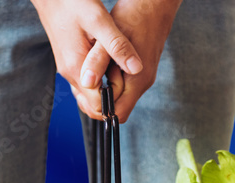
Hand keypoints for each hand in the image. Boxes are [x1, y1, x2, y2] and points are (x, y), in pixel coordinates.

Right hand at [30, 0, 142, 119]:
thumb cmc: (73, 4)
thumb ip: (117, 46)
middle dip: (110, 102)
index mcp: (77, 68)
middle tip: (129, 86)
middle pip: (90, 104)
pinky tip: (110, 70)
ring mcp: (67, 69)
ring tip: (122, 78)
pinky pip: (84, 82)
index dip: (115, 103)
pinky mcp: (69, 62)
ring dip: (105, 93)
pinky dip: (98, 83)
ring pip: (87, 94)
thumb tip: (136, 68)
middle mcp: (69, 73)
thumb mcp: (100, 21)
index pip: (96, 104)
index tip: (130, 91)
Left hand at [78, 0, 181, 122]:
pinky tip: (97, 66)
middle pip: (115, 110)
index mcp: (137, 81)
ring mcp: (140, 78)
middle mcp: (141, 83)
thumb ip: (98, 62)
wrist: (154, 4)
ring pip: (115, 98)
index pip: (116, 114)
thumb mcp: (109, 38)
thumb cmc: (134, 17)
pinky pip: (118, 86)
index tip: (84, 92)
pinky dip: (105, 81)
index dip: (97, 109)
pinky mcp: (136, 71)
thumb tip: (87, 83)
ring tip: (90, 71)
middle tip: (84, 81)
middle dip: (96, 101)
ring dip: (100, 90)